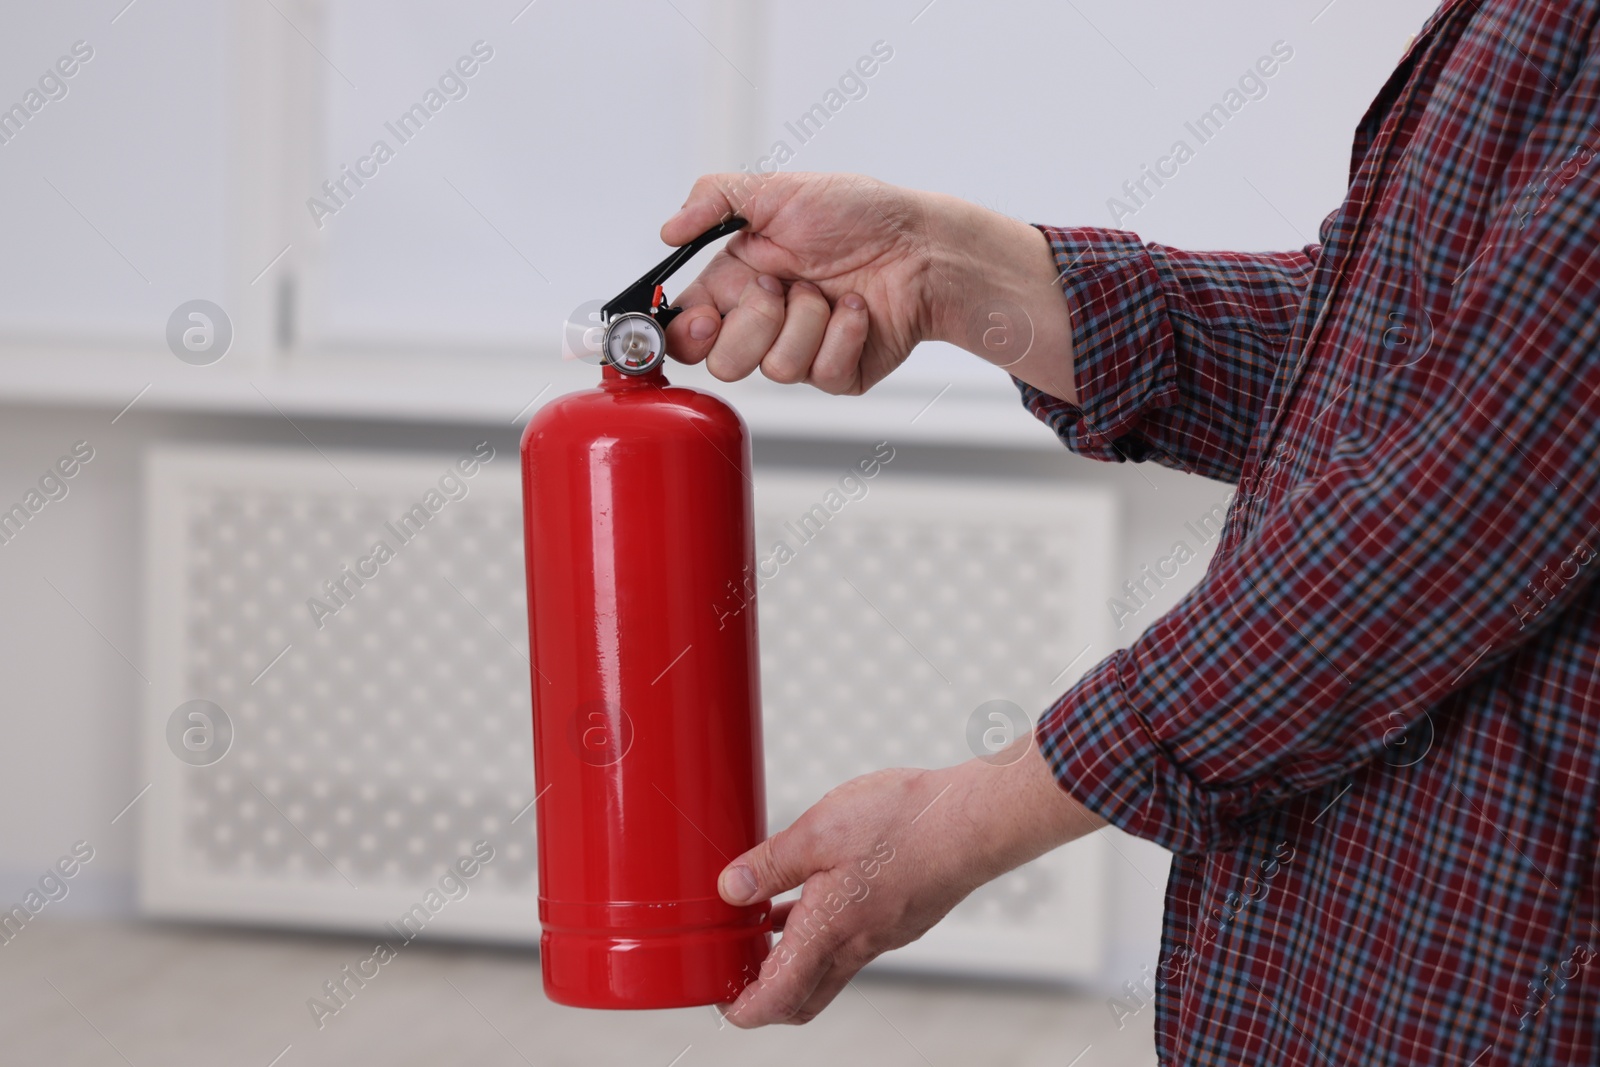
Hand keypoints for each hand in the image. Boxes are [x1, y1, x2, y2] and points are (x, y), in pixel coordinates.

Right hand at [659, 172, 1077, 399]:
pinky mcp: (839, 373)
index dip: (686, 335)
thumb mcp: (777, 190)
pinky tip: (858, 306)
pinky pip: (823, 372)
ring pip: (776, 370)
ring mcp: (801, 351)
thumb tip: (666, 227)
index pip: (686, 332)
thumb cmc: (857, 214)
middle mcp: (764, 323)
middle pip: (724, 363)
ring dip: (808, 320)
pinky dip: (845, 331)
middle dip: (756, 322)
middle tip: (782, 285)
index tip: (704, 317)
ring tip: (830, 289)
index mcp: (736, 284)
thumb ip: (714, 199)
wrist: (921, 243)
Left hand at [716, 739, 1104, 1026]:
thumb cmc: (903, 823)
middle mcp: (858, 946)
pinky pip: (852, 942)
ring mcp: (883, 935)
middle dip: (766, 998)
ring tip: (764, 925)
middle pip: (803, 998)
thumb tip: (730, 890)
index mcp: (829, 932)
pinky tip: (814, 893)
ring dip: (793, 959)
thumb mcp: (818, 831)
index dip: (744, 1009)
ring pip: (828, 969)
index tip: (721, 1000)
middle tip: (738, 970)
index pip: (777, 998)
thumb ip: (770, 864)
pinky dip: (823, 933)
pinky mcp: (901, 918)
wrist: (973, 819)